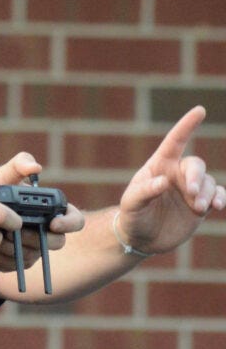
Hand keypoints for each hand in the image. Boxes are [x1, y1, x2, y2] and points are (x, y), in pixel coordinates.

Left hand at [0, 154, 84, 271]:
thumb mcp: (6, 175)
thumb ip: (20, 165)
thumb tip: (35, 167)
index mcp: (53, 211)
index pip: (76, 221)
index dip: (69, 223)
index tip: (53, 222)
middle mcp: (48, 232)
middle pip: (56, 242)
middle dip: (36, 237)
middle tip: (17, 230)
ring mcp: (35, 249)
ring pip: (34, 255)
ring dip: (17, 247)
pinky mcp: (18, 262)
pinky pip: (15, 265)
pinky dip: (1, 257)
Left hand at [117, 105, 225, 254]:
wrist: (141, 238)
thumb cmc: (132, 215)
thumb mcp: (131, 203)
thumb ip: (145, 191)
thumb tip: (163, 181)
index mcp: (159, 165)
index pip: (175, 141)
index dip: (187, 125)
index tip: (200, 110)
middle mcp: (177, 174)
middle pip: (196, 165)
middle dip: (196, 177)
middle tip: (191, 194)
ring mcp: (190, 189)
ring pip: (208, 182)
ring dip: (207, 193)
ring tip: (199, 207)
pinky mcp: (200, 205)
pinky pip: (217, 194)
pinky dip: (220, 197)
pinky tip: (217, 206)